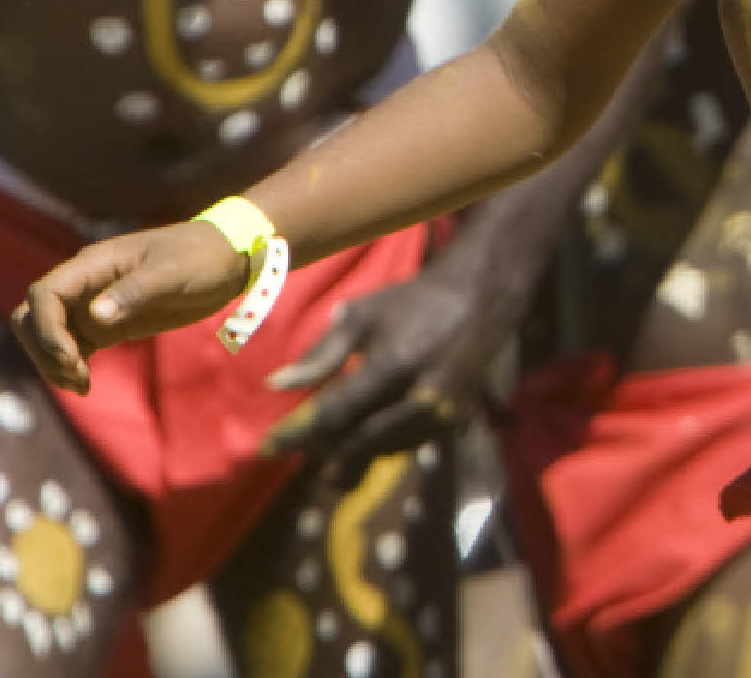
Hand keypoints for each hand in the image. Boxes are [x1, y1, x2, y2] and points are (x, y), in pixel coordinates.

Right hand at [13, 222, 248, 393]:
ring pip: (47, 335)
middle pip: (34, 316)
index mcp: (94, 265)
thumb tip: (94, 316)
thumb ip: (135, 292)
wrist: (226, 260)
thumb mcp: (173, 273)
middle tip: (77, 374)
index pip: (44, 294)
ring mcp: (94, 305)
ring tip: (82, 385)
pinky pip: (71, 346)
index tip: (71, 357)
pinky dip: (69, 366)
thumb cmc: (201, 257)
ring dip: (52, 362)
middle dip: (43, 349)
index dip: (46, 328)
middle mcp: (86, 284)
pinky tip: (85, 384)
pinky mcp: (108, 324)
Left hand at [260, 259, 518, 470]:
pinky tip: (360, 436)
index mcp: (393, 367)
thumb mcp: (363, 316)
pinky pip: (405, 445)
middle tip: (291, 446)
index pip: (334, 415)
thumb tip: (277, 384)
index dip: (297, 434)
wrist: (483, 298)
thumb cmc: (415, 301)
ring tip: (321, 444)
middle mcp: (419, 399)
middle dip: (319, 449)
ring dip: (347, 452)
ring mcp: (440, 414)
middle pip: (356, 444)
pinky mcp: (454, 421)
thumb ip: (321, 353)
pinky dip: (377, 445)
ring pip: (381, 450)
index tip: (268, 445)